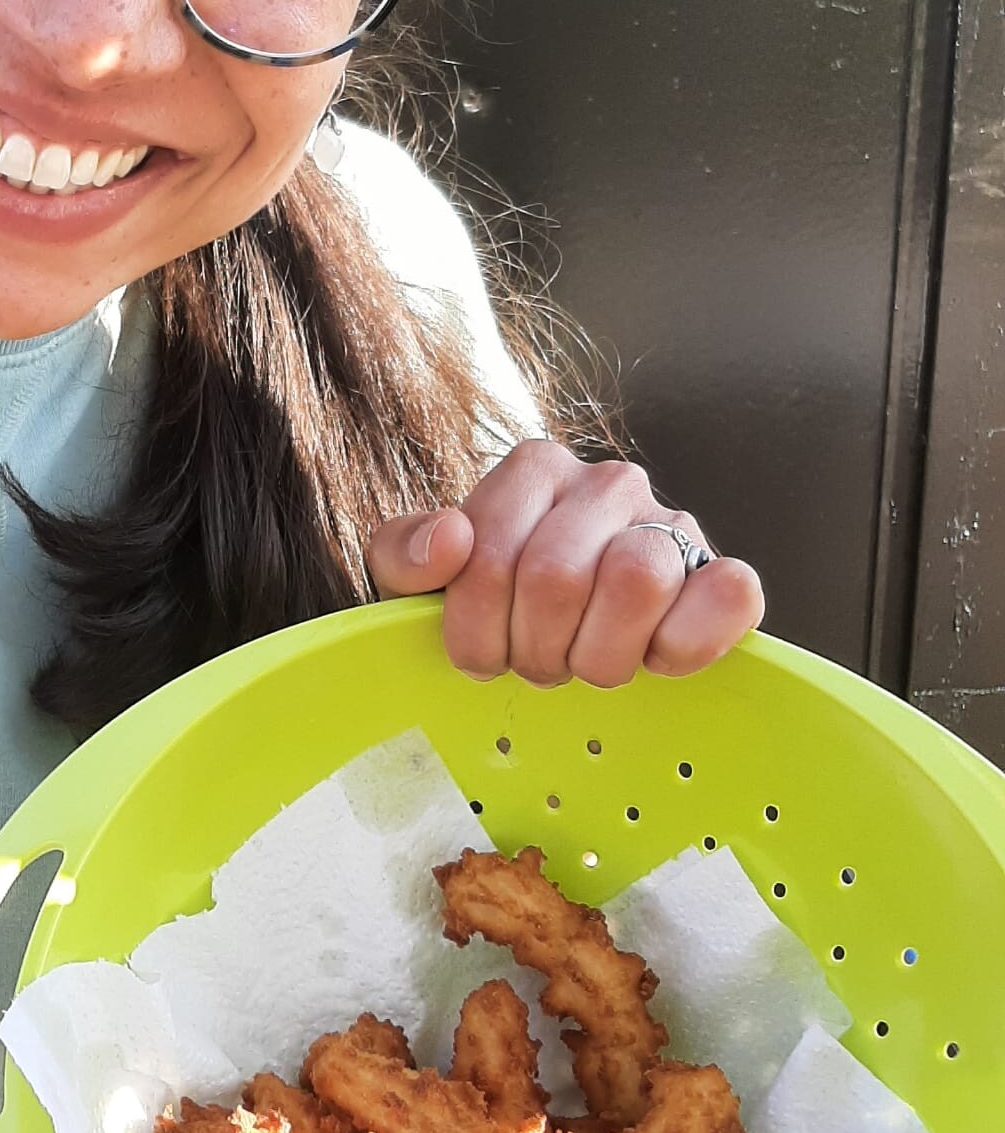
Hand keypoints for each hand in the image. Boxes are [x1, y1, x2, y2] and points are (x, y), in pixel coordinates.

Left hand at [366, 441, 763, 686]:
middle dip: (534, 649)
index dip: (476, 631)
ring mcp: (670, 522)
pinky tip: (652, 657)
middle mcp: (607, 482)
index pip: (488, 559)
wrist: (561, 621)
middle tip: (537, 662)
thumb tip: (449, 542)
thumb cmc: (493, 597)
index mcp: (533, 470)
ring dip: (600, 654)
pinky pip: (728, 596)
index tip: (481, 654)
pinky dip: (685, 643)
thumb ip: (405, 552)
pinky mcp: (723, 571)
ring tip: (587, 660)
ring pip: (638, 581)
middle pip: (557, 578)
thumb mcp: (424, 576)